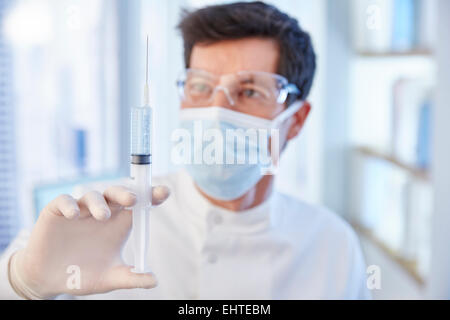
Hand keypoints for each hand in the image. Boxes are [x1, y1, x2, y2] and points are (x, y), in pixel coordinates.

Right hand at [8, 185, 169, 298]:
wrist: (48, 280)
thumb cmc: (83, 275)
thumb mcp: (109, 278)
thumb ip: (131, 278)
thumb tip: (154, 281)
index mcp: (118, 223)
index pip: (138, 204)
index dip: (151, 195)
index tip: (164, 192)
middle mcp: (101, 212)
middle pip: (116, 193)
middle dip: (125, 193)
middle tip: (133, 200)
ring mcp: (79, 210)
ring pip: (92, 195)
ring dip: (98, 203)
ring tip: (102, 216)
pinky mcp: (56, 212)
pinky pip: (64, 201)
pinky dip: (69, 204)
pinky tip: (73, 215)